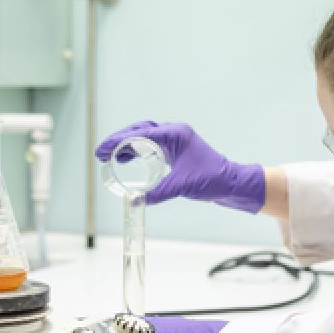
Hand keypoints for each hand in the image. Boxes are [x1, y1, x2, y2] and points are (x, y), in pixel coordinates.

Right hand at [96, 121, 265, 212]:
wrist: (232, 183)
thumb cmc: (212, 180)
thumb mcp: (181, 186)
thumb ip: (157, 193)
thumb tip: (134, 202)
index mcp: (175, 134)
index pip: (140, 134)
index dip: (118, 142)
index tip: (103, 150)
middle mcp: (174, 133)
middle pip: (139, 131)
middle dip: (119, 140)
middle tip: (101, 152)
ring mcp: (176, 140)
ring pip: (144, 136)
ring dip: (127, 145)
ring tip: (110, 157)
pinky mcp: (176, 149)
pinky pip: (151, 145)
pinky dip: (137, 150)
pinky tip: (127, 160)